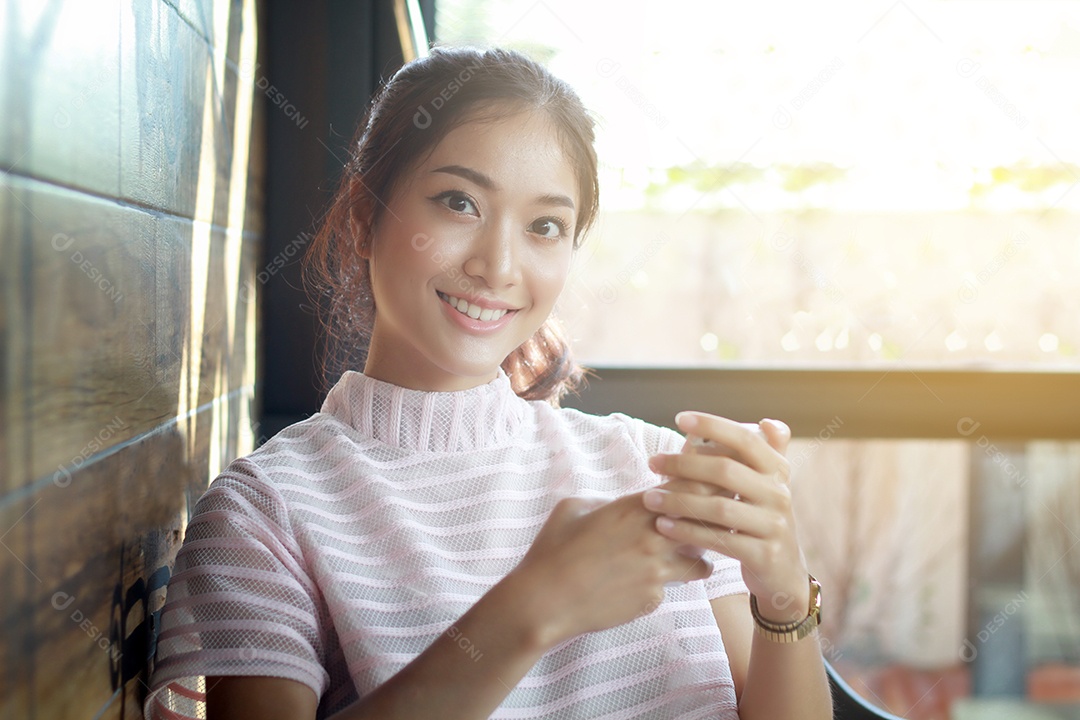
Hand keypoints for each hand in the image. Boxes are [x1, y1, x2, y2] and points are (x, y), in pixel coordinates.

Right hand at [505, 492, 713, 646]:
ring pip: (701, 561)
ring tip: (684, 559)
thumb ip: (605, 501)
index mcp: (634, 508)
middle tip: (700, 527)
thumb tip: (617, 504)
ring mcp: (657, 570)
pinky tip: (643, 583)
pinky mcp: (653, 598)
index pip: (686, 491)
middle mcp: (654, 537)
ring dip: (695, 559)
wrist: (545, 599)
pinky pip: (672, 588)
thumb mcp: (573, 508)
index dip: (694, 492)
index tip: (693, 495)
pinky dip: (664, 585)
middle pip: (704, 524)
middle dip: (705, 525)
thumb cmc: (553, 550)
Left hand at [643, 412, 810, 623]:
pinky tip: (663, 526)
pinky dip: (687, 532)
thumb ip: (764, 456)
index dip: (714, 425)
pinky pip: (719, 540)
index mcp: (777, 472)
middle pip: (726, 471)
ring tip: (648, 498)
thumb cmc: (762, 522)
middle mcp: (779, 495)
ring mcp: (773, 526)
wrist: (784, 574)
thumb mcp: (768, 488)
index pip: (746, 440)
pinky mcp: (763, 555)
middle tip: (653, 463)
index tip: (680, 418)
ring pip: (719, 508)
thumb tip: (767, 421)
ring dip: (679, 501)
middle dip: (684, 465)